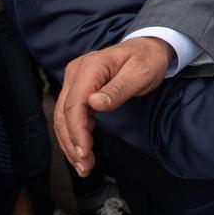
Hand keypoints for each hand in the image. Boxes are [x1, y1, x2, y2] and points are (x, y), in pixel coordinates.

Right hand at [55, 37, 172, 175]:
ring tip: (83, 166)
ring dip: (71, 142)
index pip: (74, 104)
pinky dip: (75, 134)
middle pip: (64, 113)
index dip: (77, 131)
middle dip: (71, 143)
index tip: (84, 153)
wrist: (150, 47)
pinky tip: (83, 150)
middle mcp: (76, 73)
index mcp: (90, 67)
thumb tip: (94, 104)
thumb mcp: (140, 73)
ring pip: (63, 116)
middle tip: (84, 167)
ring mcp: (76, 80)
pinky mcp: (80, 88)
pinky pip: (72, 114)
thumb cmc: (147, 59)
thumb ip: (119, 89)